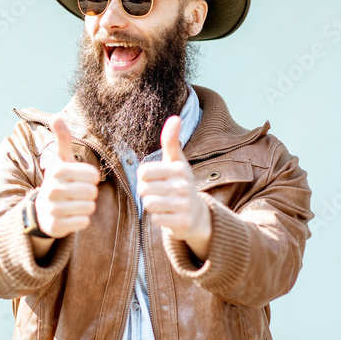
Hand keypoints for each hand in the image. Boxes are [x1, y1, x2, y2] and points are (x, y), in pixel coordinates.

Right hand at [34, 116, 100, 238]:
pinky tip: (71, 216)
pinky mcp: (55, 226)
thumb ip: (62, 139)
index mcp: (57, 171)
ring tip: (74, 204)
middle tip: (77, 193)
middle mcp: (52, 189)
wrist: (41, 210)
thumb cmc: (58, 181)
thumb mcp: (61, 160)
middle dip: (89, 194)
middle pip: (92, 192)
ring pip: (89, 208)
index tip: (81, 179)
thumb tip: (56, 117)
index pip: (93, 175)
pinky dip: (81, 220)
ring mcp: (52, 209)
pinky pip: (83, 222)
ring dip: (86, 207)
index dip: (92, 178)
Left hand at [137, 116, 210, 259]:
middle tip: (159, 194)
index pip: (143, 172)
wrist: (197, 214)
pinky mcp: (183, 222)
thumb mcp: (176, 162)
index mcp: (180, 168)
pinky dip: (158, 218)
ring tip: (163, 203)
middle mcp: (184, 185)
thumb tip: (175, 117)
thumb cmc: (180, 183)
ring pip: (149, 204)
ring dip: (151, 206)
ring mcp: (185, 205)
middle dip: (146, 193)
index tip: (156, 179)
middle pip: (143, 189)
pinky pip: (156, 219)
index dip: (144, 178)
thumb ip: (171, 141)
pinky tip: (168, 215)